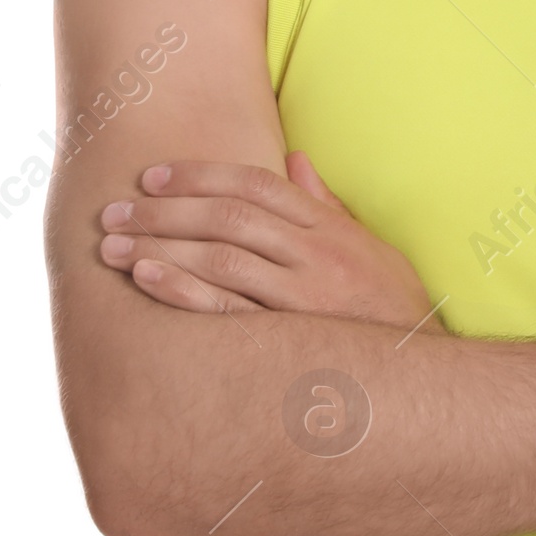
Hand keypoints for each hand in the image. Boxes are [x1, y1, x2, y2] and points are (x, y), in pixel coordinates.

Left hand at [97, 152, 440, 333]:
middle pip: (228, 216)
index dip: (202, 174)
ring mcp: (305, 298)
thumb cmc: (391, 308)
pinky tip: (146, 279)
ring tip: (111, 246)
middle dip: (164, 210)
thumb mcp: (370, 246)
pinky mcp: (292, 340)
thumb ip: (326, 205)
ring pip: (222, 258)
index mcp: (329, 229)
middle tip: (113, 211)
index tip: (155, 176)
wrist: (425, 374)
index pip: (257, 185)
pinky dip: (183, 291)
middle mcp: (316, 256)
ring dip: (160, 247)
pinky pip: (228, 311)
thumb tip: (295, 160)